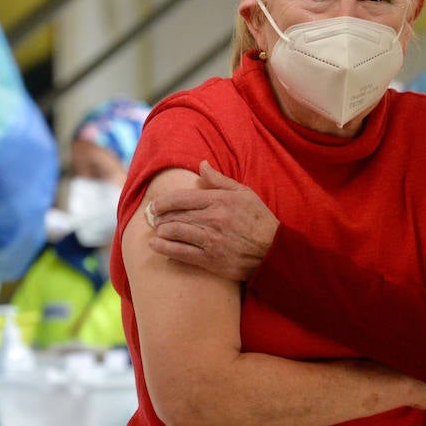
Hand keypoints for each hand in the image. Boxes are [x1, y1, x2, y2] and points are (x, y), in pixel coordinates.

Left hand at [144, 161, 278, 280]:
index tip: (154, 205)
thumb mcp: (244, 193)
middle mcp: (212, 219)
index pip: (181, 198)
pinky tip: (156, 245)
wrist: (274, 252)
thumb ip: (219, 180)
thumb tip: (202, 164)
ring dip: (161, 231)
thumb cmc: (259, 220)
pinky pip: (181, 253)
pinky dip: (165, 249)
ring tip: (157, 230)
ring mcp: (210, 241)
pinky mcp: (210, 260)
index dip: (162, 202)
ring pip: (175, 233)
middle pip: (175, 215)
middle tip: (151, 218)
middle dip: (159, 217)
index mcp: (219, 200)